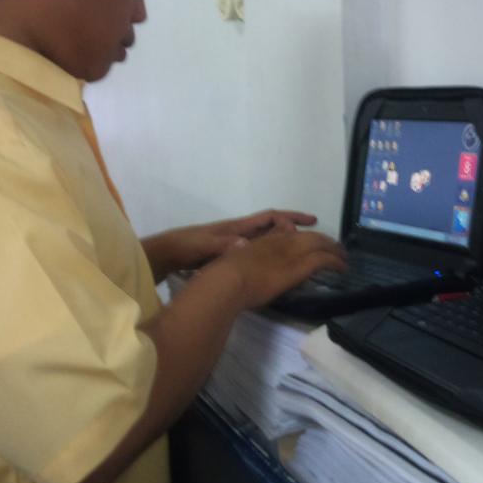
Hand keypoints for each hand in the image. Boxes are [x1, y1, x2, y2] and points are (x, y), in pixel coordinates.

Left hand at [142, 209, 318, 278]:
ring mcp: (235, 243)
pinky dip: (270, 253)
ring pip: (266, 239)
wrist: (167, 252)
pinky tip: (277, 265)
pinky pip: (257, 251)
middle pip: (273, 226)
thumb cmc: (186, 246)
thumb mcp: (204, 245)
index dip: (290, 217)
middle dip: (293, 227)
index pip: (270, 217)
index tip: (310, 222)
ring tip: (303, 251)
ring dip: (284, 241)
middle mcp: (240, 232)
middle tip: (314, 235)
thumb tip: (247, 244)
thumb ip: (223, 245)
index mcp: (238, 227)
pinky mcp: (230, 255)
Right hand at [204, 230, 346, 309]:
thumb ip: (244, 262)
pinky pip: (324, 260)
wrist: (228, 280)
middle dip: (324, 241)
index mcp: (264, 240)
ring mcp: (291, 251)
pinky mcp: (299, 266)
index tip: (308, 240)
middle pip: (309, 236)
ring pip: (321, 244)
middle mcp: (280, 241)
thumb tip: (250, 269)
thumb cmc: (223, 277)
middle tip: (335, 249)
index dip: (301, 234)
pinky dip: (336, 262)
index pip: (288, 231)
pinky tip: (343, 269)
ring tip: (343, 258)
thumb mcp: (234, 264)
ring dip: (334, 250)